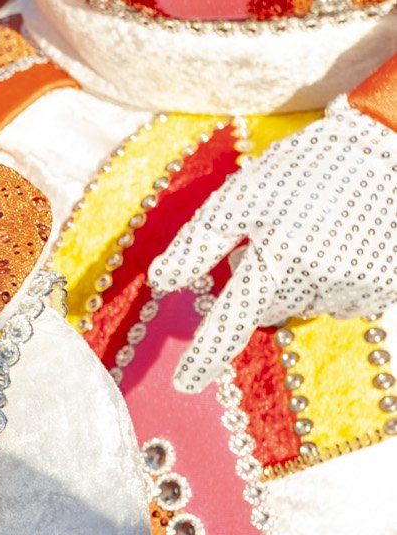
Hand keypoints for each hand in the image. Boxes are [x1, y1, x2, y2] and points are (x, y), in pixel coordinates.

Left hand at [146, 101, 396, 390]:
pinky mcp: (387, 288)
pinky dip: (335, 282)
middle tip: (277, 240)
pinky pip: (345, 302)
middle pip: (267, 310)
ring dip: (301, 283)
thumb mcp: (239, 198)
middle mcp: (318, 282)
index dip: (207, 354)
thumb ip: (198, 244)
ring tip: (316, 234)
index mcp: (276, 259)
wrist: (382, 151)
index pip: (232, 322)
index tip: (186, 384)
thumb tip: (161, 282)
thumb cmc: (300, 171)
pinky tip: (344, 244)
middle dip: (262, 285)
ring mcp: (357, 288)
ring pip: (306, 306)